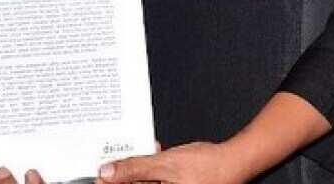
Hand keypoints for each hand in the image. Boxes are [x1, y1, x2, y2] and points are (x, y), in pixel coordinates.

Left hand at [97, 142, 246, 183]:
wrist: (235, 162)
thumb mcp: (165, 164)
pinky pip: (154, 180)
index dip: (109, 183)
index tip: (98, 173)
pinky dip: (150, 167)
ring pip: (142, 183)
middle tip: (113, 159)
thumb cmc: (208, 168)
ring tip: (135, 153)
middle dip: (122, 174)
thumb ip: (134, 169)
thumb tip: (107, 173)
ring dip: (136, 169)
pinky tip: (152, 153)